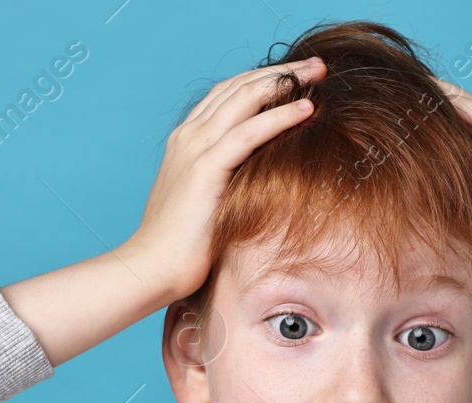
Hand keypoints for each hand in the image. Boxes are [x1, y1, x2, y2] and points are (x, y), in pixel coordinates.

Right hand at [128, 56, 328, 304]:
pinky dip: (279, 116)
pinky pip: (249, 132)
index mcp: (188, 140)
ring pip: (246, 98)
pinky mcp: (206, 169)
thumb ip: (229, 180)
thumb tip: (262, 178)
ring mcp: (195, 149)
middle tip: (318, 66)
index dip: (266, 79)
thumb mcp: (209, 201)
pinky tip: (306, 108)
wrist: (151, 268)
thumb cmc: (183, 246)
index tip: (300, 76)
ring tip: (319, 75)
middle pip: (241, 86)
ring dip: (286, 82)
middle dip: (282, 72)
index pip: (230, 94)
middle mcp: (190, 136)